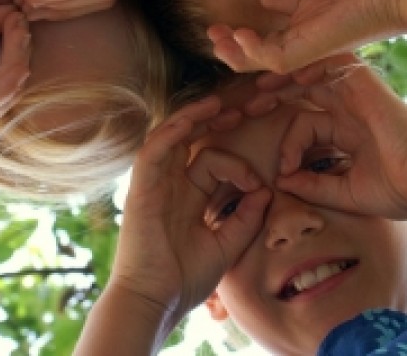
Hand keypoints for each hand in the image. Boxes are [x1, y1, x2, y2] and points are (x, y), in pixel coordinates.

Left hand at [0, 5, 30, 150]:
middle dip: (21, 52)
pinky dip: (5, 70)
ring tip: (15, 23)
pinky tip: (11, 42)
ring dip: (16, 56)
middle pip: (11, 89)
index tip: (22, 17)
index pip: (8, 84)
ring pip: (6, 92)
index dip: (19, 50)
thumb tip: (15, 12)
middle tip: (22, 17)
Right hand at [111, 97, 269, 321]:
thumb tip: (266, 192)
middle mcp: (170, 185)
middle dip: (216, 122)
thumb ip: (246, 219)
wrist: (154, 303)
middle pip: (192, 140)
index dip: (240, 166)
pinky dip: (173, 131)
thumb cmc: (185, 280)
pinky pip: (154, 150)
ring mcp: (154, 184)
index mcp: (188, 197)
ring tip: (218, 103)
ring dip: (195, 116)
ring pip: (172, 136)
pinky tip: (194, 118)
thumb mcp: (226, 247)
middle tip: (244, 109)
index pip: (213, 162)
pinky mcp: (141, 188)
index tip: (259, 187)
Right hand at [209, 0, 406, 72]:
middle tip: (215, 23)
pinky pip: (276, 58)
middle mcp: (311, 24)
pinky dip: (253, 51)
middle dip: (237, 27)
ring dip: (236, 49)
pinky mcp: (314, 48)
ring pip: (264, 55)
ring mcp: (311, 39)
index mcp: (317, 2)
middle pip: (265, 23)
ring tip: (215, 36)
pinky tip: (238, 36)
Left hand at [247, 55, 406, 220]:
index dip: (288, 147)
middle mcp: (349, 106)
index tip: (282, 172)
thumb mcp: (345, 192)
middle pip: (300, 92)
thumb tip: (282, 181)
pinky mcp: (363, 80)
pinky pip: (326, 64)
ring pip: (307, 75)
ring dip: (279, 81)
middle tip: (243, 110)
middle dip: (270, 99)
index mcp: (348, 129)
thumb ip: (313, 186)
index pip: (305, 124)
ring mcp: (356, 91)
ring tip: (255, 92)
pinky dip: (302, 68)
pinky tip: (279, 80)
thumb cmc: (399, 191)